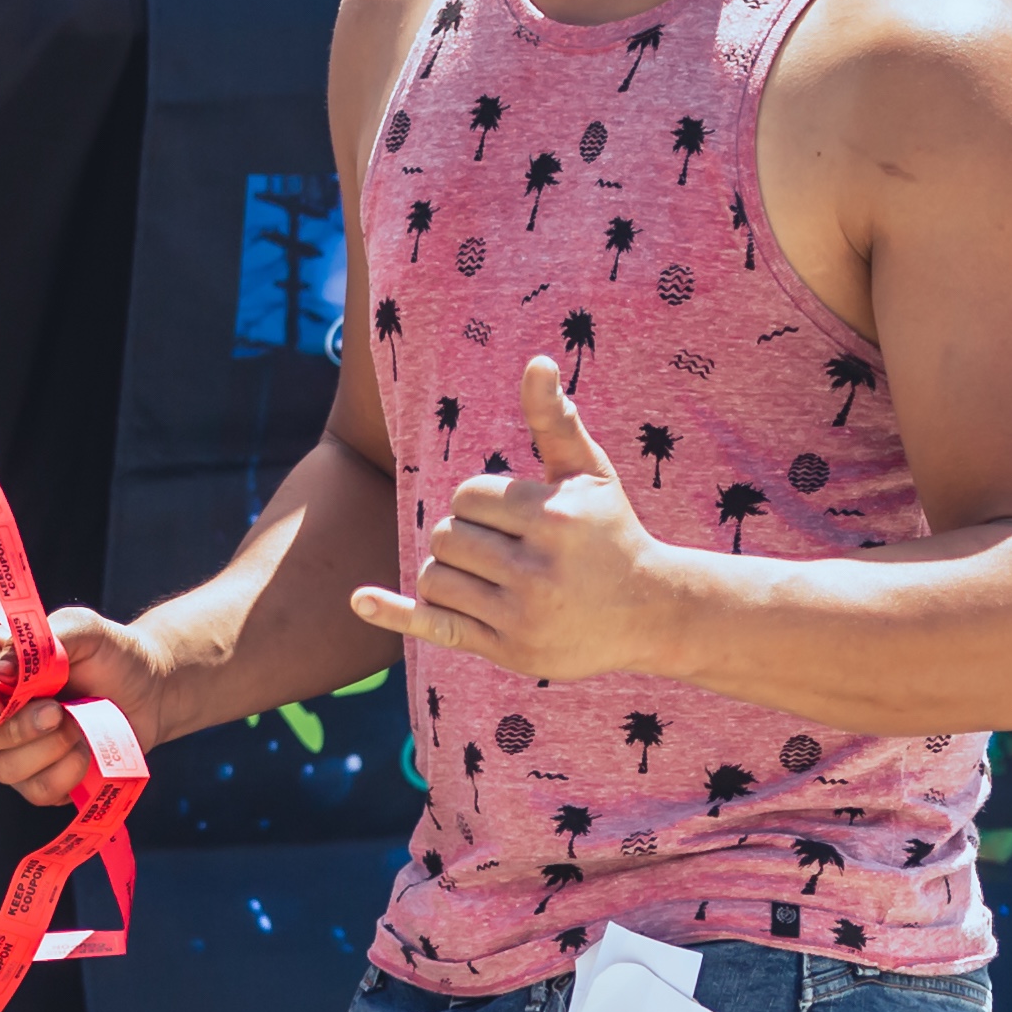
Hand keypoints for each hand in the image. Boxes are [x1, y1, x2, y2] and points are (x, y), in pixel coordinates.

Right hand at [0, 607, 162, 806]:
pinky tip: (88, 750)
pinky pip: (36, 792)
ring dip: (48, 748)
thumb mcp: (82, 628)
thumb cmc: (111, 653)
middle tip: (56, 711)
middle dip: (10, 730)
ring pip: (1, 769)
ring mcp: (11, 751)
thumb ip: (38, 640)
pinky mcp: (39, 781)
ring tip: (81, 724)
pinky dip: (68, 773)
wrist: (152, 691)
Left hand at [359, 361, 695, 684]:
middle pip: (445, 537)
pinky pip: (437, 627)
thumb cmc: (612, 531)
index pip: (467, 497)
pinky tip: (360, 600)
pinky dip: (394, 614)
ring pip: (436, 578)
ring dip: (449, 571)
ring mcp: (521, 615)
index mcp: (552, 518)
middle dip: (463, 535)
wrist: (651, 612)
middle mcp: (536, 569)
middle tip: (503, 547)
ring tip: (490, 574)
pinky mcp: (508, 650)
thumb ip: (554, 418)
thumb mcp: (589, 473)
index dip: (480, 502)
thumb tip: (535, 361)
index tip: (513, 516)